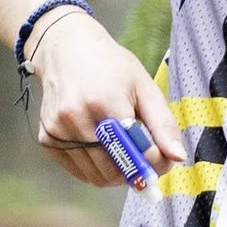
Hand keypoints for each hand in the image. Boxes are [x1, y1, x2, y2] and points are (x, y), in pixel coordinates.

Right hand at [30, 15, 187, 188]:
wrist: (65, 49)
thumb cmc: (110, 66)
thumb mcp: (143, 86)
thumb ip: (163, 124)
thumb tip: (179, 157)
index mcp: (105, 101)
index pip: (134, 152)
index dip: (153, 164)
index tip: (161, 161)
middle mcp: (77, 117)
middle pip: (115, 170)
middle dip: (135, 172)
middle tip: (144, 159)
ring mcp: (58, 130)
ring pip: (97, 176)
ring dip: (117, 174)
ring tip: (124, 152)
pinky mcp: (47, 139)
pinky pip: (79, 172)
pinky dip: (96, 170)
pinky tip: (102, 150)